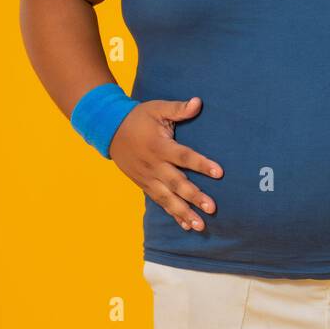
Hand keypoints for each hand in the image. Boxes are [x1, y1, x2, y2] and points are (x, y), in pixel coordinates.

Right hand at [108, 97, 221, 231]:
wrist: (110, 130)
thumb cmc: (138, 118)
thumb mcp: (157, 108)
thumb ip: (178, 109)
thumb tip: (199, 102)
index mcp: (159, 146)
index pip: (184, 157)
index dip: (201, 164)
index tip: (219, 173)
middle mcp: (154, 165)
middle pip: (177, 183)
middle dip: (194, 197)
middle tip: (212, 208)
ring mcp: (148, 178)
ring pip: (167, 198)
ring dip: (184, 212)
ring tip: (200, 226)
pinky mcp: (144, 185)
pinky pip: (160, 202)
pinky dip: (172, 214)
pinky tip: (185, 225)